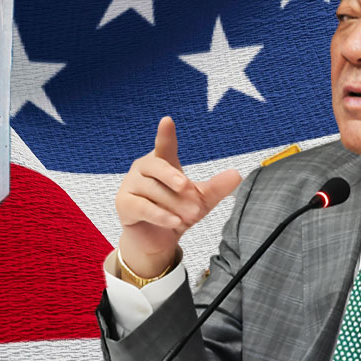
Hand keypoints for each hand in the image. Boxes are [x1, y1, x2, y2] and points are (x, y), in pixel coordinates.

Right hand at [115, 116, 241, 276]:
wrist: (159, 239)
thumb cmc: (177, 211)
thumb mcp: (202, 200)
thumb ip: (217, 187)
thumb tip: (237, 174)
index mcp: (162, 161)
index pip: (164, 145)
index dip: (165, 133)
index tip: (167, 121)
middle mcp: (143, 169)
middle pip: (158, 167)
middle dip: (175, 180)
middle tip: (190, 191)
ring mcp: (130, 184)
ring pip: (153, 190)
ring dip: (174, 204)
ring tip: (190, 216)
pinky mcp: (124, 203)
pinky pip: (143, 206)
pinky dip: (161, 215)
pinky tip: (175, 222)